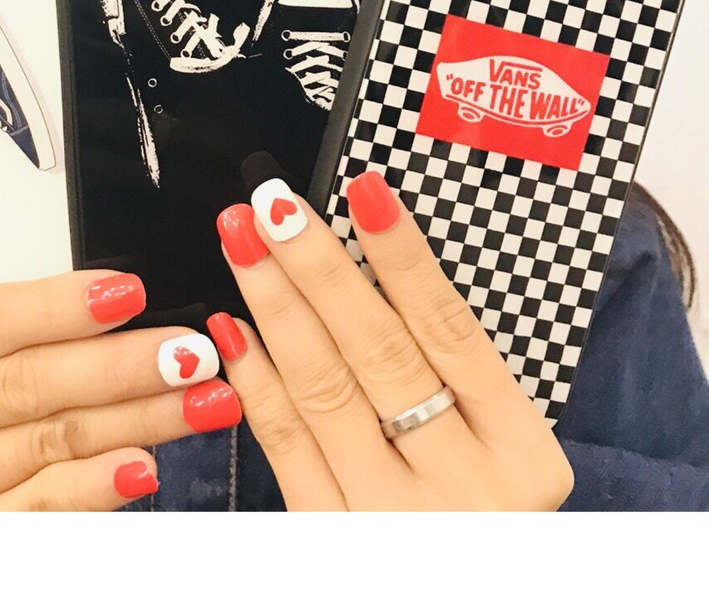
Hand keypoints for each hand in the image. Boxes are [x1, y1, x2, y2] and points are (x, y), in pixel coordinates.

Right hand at [0, 270, 239, 509]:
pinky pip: (33, 513)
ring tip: (196, 398)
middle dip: (119, 364)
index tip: (131, 292)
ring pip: (43, 444)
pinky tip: (142, 464)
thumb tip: (115, 301)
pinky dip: (93, 487)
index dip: (60, 306)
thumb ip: (10, 327)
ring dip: (134, 420)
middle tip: (189, 351)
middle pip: (20, 384)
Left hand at [208, 171, 573, 510]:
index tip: (364, 189)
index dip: (403, 255)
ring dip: (274, 305)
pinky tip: (232, 327)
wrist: (467, 594)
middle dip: (317, 266)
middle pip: (379, 351)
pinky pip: (286, 445)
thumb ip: (453, 371)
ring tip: (242, 243)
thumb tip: (375, 258)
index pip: (453, 331)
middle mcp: (461, 487)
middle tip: (273, 205)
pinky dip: (256, 379)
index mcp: (519, 452)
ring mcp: (392, 517)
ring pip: (323, 390)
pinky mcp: (330, 537)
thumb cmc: (481, 508)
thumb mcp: (499, 445)